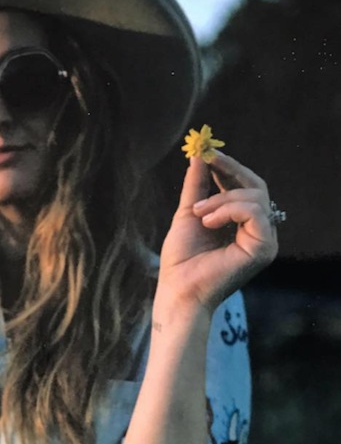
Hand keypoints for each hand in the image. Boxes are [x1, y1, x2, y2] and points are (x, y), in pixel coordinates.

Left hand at [157, 151, 277, 314]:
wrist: (178, 290)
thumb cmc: (181, 260)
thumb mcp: (188, 214)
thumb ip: (197, 186)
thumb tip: (199, 156)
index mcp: (243, 225)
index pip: (246, 188)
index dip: (229, 168)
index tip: (209, 153)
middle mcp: (258, 232)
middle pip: (257, 187)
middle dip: (230, 171)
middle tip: (209, 160)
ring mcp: (264, 241)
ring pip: (255, 197)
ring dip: (221, 198)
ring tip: (198, 214)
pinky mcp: (264, 249)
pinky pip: (255, 212)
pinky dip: (229, 210)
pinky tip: (207, 222)